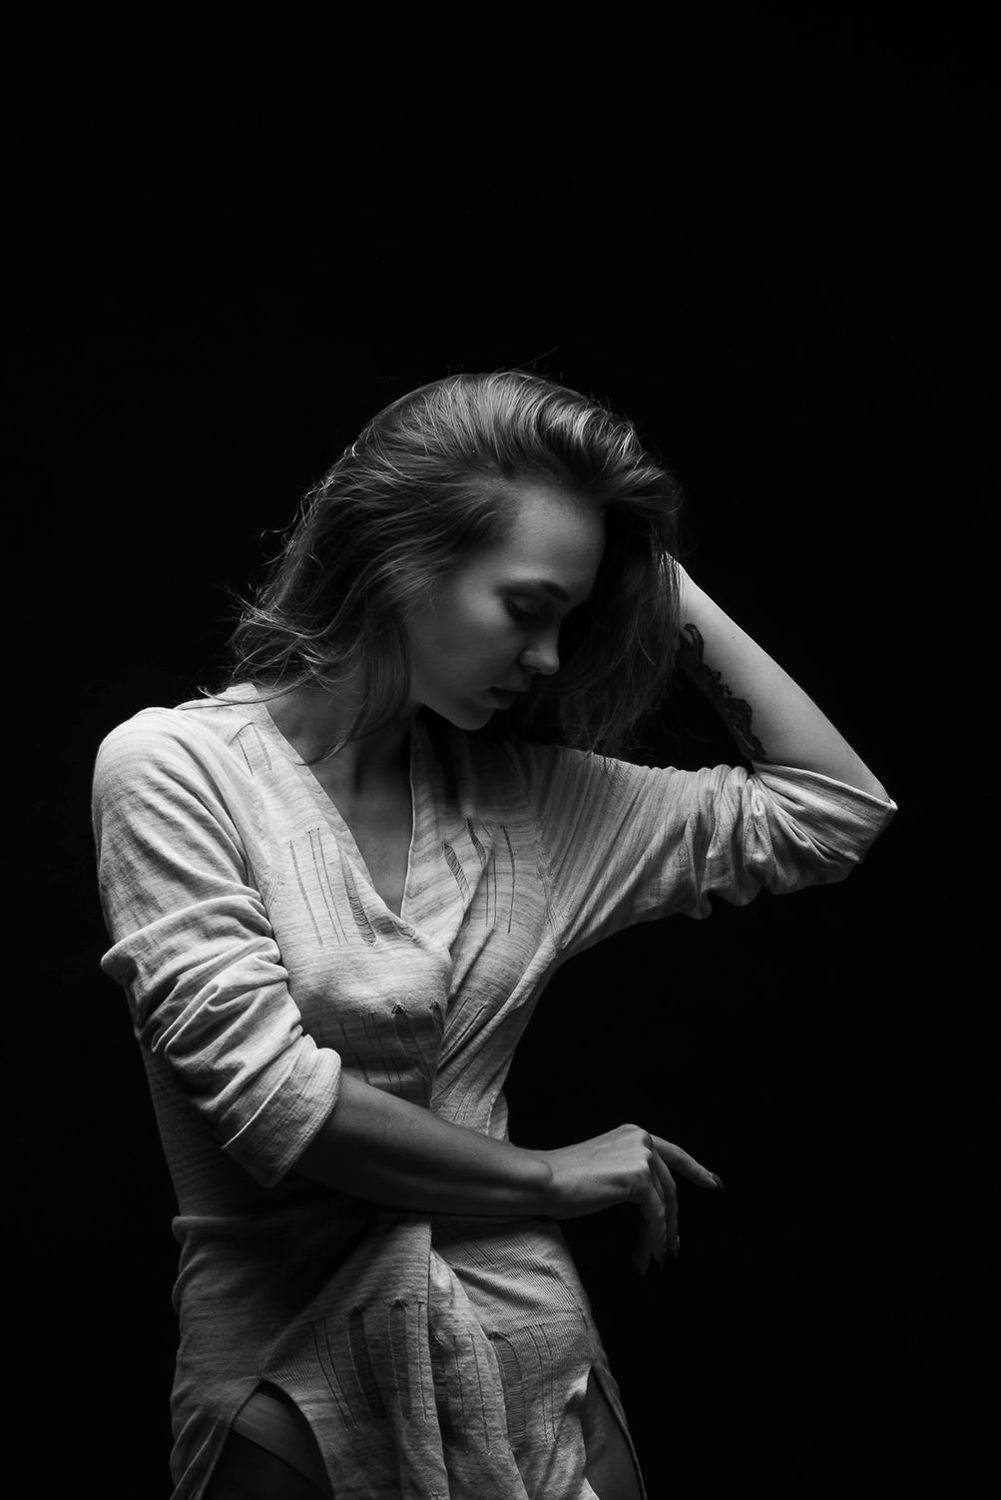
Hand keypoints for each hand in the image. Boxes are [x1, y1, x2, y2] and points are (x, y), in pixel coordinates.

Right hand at [537, 1124, 720, 1273]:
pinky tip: (647, 1254)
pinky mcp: (637, 1177)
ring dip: (660, 1236)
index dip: (696, 1170)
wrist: (543, 1180)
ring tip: (655, 1259)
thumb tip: (655, 1208)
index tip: (714, 1184)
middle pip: (670, 1187)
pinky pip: (655, 1215)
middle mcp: (641, 1139)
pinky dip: (653, 1237)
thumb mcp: (605, 1169)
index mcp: (633, 1134)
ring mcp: (641, 1156)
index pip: (674, 1153)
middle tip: (672, 1249)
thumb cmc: (564, 1180)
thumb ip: (630, 1175)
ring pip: (664, 1204)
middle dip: (673, 1222)